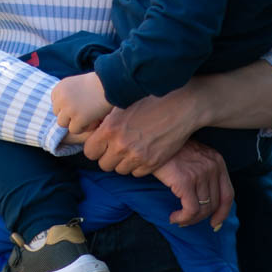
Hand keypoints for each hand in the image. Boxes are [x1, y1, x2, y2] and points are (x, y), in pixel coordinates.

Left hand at [51, 72, 111, 135]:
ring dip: (74, 122)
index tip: (79, 104)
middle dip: (69, 115)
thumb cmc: (98, 83)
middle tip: (84, 112)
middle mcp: (61, 98)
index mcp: (59, 88)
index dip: (67, 106)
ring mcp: (68, 109)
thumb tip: (64, 112)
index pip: (55, 103)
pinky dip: (83, 127)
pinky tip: (92, 121)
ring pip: (63, 123)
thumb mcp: (77, 84)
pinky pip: (74, 130)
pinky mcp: (78, 118)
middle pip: (58, 114)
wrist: (110, 84)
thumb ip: (68, 95)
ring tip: (87, 118)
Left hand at [83, 87, 201, 174]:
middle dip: (109, 157)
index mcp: (110, 129)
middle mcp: (121, 145)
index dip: (95, 148)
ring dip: (124, 162)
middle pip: (104, 165)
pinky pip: (137, 173)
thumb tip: (92, 128)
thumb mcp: (122, 104)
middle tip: (117, 146)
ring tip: (132, 148)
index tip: (102, 143)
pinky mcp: (153, 163)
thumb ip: (106, 120)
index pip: (89, 152)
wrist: (181, 104)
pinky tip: (144, 152)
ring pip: (121, 170)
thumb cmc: (150, 98)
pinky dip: (139, 166)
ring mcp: (137, 156)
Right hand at [152, 139, 232, 228]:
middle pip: (214, 204)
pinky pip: (190, 210)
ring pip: (202, 209)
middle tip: (187, 220)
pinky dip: (183, 218)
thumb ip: (204, 173)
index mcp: (217, 161)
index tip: (215, 223)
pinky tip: (173, 217)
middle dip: (201, 218)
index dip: (223, 212)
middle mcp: (212, 166)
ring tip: (178, 218)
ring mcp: (200, 173)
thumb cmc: (169, 149)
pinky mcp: (185, 181)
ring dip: (189, 220)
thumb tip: (206, 200)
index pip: (228, 194)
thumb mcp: (194, 156)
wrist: (151, 139)